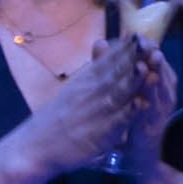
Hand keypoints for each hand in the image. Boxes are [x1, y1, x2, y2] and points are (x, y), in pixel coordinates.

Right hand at [9, 38, 152, 177]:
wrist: (33, 148)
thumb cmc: (56, 117)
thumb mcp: (73, 87)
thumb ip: (92, 68)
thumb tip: (102, 41)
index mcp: (82, 81)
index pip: (106, 61)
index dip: (123, 48)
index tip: (139, 35)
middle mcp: (87, 94)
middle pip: (114, 74)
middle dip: (133, 59)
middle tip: (149, 44)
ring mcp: (92, 114)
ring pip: (116, 95)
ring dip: (132, 82)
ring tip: (146, 68)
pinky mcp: (97, 135)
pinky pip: (115, 123)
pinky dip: (128, 113)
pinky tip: (141, 105)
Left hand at [119, 42, 179, 178]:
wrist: (142, 147)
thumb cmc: (133, 111)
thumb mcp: (122, 85)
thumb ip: (111, 64)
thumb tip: (100, 42)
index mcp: (157, 77)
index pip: (153, 57)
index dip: (146, 47)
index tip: (137, 36)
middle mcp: (164, 90)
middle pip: (161, 71)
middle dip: (155, 61)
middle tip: (149, 49)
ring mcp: (162, 108)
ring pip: (161, 92)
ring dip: (155, 81)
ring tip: (148, 69)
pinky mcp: (156, 125)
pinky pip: (153, 115)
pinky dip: (148, 107)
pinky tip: (140, 101)